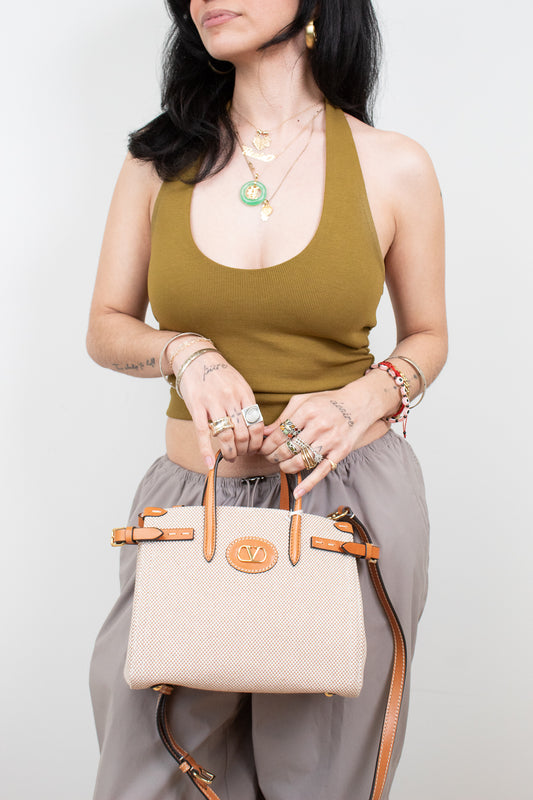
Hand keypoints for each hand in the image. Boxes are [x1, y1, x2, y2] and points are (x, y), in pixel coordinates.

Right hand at [177, 348, 263, 466]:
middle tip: (241, 454)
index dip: (257, 442)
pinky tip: (209, 464)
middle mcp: (231, 398)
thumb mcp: (239, 384)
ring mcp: (213, 402)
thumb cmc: (219, 373)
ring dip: (230, 452)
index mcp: (244, 394)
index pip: (257, 425)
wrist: (196, 358)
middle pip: (243, 434)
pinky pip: (203, 433)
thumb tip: (255, 429)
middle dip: (244, 450)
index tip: (254, 449)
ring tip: (230, 457)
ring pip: (226, 436)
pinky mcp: (196, 406)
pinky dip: (206, 451)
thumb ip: (247, 404)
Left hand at [259, 384, 379, 497]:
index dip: (267, 444)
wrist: (359, 404)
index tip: (262, 448)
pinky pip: (322, 471)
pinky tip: (298, 492)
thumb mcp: (304, 400)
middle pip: (288, 449)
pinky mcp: (340, 452)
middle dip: (273, 457)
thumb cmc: (328, 402)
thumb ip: (284, 416)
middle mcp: (319, 426)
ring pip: (301, 461)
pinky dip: (309, 484)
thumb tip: (265, 432)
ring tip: (282, 465)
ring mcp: (330, 440)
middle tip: (269, 458)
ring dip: (286, 467)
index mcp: (307, 411)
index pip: (280, 434)